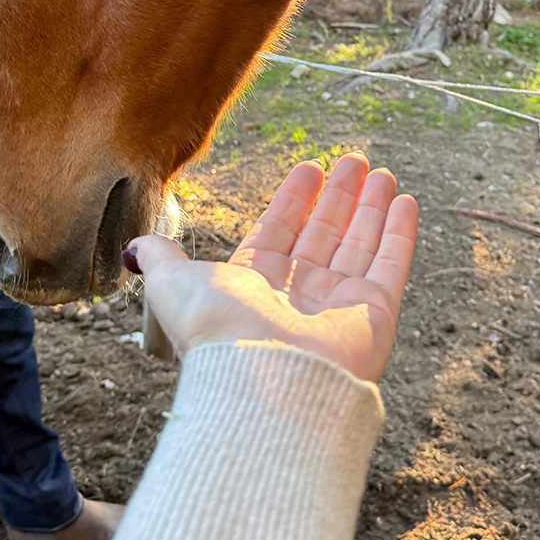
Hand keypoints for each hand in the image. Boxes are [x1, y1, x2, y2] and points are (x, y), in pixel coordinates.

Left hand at [127, 153, 417, 382]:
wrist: (261, 379)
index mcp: (254, 286)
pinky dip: (399, 233)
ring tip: (381, 171)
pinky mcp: (374, 313)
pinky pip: (391, 264)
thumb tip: (135, 247)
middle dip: (340, 196)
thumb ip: (161, 258)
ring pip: (359, 245)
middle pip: (324, 235)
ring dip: (372, 207)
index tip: (311, 166)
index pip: (279, 232)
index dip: (295, 199)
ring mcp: (339, 305)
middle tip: (355, 160)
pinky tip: (404, 201)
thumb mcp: (172, 282)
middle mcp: (298, 296)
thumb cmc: (215, 332)